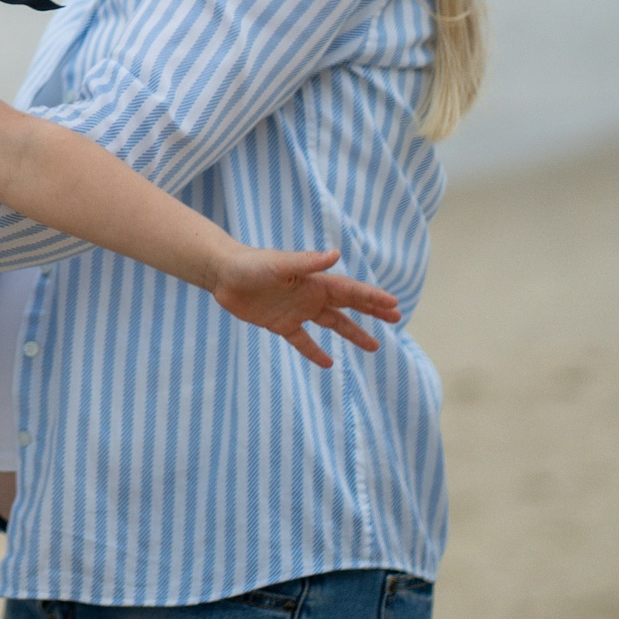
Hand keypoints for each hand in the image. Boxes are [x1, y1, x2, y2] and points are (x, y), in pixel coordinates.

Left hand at [208, 247, 399, 367]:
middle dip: (372, 310)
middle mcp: (310, 295)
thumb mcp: (280, 264)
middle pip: (348, 305)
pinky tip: (328, 364)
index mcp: (314, 281)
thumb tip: (335, 254)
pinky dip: (315, 351)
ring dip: (352, 333)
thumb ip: (307, 262)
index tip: (394, 304)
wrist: (222, 274)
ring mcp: (297, 310)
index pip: (350, 291)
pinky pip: (302, 341)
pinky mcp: (280, 324)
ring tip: (374, 346)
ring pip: (332, 324)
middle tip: (396, 318)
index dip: (372, 297)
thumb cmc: (251, 265)